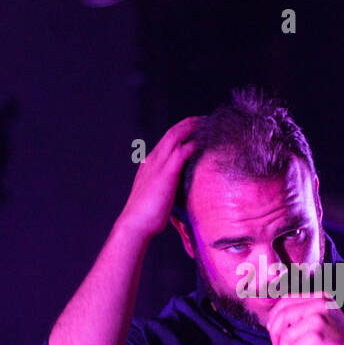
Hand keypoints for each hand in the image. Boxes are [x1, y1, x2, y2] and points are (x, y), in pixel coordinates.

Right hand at [118, 115, 203, 238]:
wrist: (135, 224)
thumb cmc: (146, 215)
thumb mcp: (156, 194)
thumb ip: (166, 185)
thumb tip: (179, 187)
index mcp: (149, 163)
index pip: (167, 139)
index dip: (181, 130)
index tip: (195, 128)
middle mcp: (153, 159)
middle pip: (173, 132)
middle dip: (189, 123)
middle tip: (206, 119)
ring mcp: (158, 164)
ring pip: (176, 136)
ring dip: (193, 128)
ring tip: (208, 124)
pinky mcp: (166, 173)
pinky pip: (182, 151)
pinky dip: (194, 144)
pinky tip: (205, 142)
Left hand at [266, 292, 343, 344]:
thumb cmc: (337, 343)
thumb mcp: (323, 319)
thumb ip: (303, 313)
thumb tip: (274, 320)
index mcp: (320, 297)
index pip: (285, 301)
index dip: (275, 318)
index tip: (275, 333)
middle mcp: (320, 304)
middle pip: (282, 316)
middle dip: (276, 335)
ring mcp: (320, 320)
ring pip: (286, 336)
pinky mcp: (318, 337)